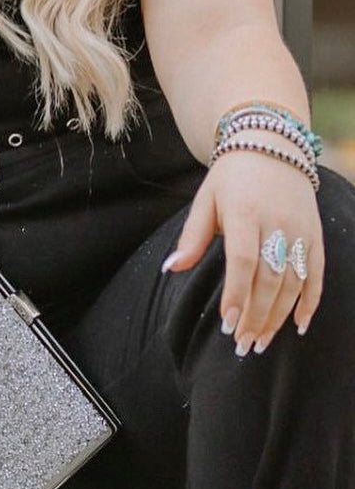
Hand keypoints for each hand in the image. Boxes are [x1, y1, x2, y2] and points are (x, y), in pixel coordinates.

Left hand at [162, 151, 323, 354]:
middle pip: (270, 277)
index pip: (244, 259)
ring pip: (294, 281)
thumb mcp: (205, 199)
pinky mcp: (315, 234)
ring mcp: (300, 229)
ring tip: (261, 342)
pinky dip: (310, 301)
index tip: (228, 324)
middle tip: (243, 344)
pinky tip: (299, 326)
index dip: (237, 294)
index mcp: (245, 212)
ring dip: (278, 316)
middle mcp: (277, 222)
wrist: (272, 144)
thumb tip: (170, 269)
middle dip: (256, 315)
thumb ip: (192, 237)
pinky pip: (317, 273)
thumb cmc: (231, 177)